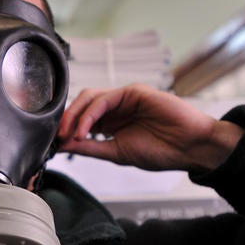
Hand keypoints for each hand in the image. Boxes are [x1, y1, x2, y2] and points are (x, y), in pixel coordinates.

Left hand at [57, 84, 242, 172]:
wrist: (190, 148)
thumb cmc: (161, 151)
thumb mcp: (116, 153)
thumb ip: (90, 147)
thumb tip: (64, 145)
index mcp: (111, 122)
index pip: (80, 118)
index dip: (65, 128)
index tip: (54, 144)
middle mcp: (115, 108)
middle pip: (81, 105)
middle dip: (65, 120)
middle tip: (58, 138)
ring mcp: (124, 98)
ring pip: (89, 98)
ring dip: (73, 116)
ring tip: (68, 135)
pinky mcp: (133, 92)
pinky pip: (104, 100)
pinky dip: (89, 116)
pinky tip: (83, 131)